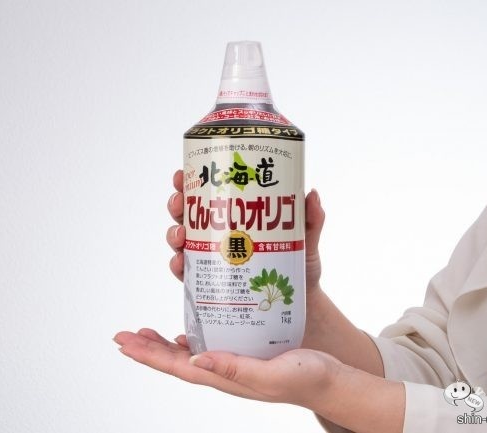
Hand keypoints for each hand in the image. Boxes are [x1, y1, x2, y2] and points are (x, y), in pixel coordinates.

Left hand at [113, 328, 340, 406]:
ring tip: (145, 333)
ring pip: (190, 353)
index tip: (126, 343)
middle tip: (125, 334)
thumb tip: (198, 360)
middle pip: (178, 360)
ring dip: (165, 344)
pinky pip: (211, 345)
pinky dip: (192, 338)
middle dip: (149, 348)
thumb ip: (235, 368)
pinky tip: (187, 331)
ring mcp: (234, 363)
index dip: (150, 356)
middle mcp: (225, 372)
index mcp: (227, 378)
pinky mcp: (246, 353)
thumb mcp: (270, 374)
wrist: (330, 381)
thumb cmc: (306, 378)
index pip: (179, 367)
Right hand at [166, 169, 324, 294]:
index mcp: (238, 215)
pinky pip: (187, 273)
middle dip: (177, 204)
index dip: (191, 180)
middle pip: (188, 213)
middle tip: (180, 202)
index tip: (182, 173)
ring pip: (182, 240)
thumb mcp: (306, 238)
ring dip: (174, 234)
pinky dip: (178, 266)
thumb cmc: (300, 265)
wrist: (301, 305)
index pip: (210, 192)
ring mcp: (212, 258)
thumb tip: (311, 193)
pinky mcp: (211, 283)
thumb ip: (311, 218)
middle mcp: (220, 234)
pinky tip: (181, 264)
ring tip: (181, 236)